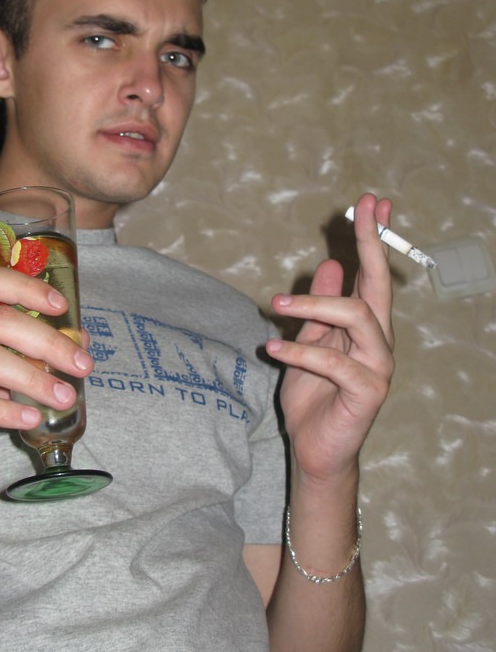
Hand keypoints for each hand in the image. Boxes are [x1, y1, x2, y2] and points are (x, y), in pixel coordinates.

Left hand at [265, 193, 394, 486]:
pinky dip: (300, 351)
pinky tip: (272, 347)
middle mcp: (379, 341)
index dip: (373, 238)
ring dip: (315, 304)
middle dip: (371, 243)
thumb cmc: (313, 397)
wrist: (313, 449)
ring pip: (358, 316)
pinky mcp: (367, 392)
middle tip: (357, 211)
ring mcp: (377, 366)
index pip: (373, 275)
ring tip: (276, 303)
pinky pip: (335, 361)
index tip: (372, 202)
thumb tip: (333, 264)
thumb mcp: (310, 342)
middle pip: (379, 284)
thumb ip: (320, 308)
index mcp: (365, 327)